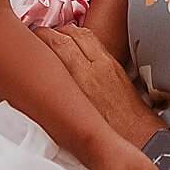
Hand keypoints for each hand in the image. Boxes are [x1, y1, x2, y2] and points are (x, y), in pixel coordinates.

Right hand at [36, 24, 163, 143]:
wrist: (139, 138)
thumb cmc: (104, 134)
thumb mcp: (73, 116)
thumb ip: (57, 95)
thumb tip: (39, 86)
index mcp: (81, 79)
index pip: (57, 42)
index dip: (40, 36)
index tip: (30, 39)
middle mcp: (95, 65)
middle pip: (69, 33)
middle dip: (51, 31)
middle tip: (38, 37)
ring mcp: (108, 62)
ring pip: (83, 33)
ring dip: (66, 31)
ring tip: (55, 38)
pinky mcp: (116, 65)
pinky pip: (95, 41)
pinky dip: (80, 39)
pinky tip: (74, 47)